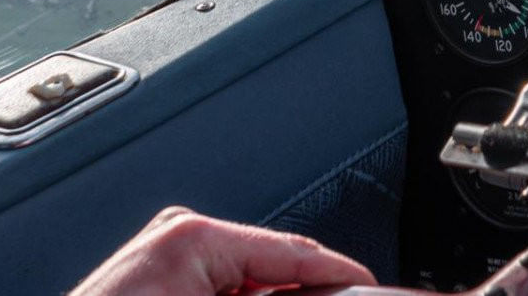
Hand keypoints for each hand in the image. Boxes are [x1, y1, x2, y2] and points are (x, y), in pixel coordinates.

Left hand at [72, 207, 376, 295]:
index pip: (295, 251)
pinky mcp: (154, 281)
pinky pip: (217, 288)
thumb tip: (312, 286)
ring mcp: (163, 258)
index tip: (373, 288)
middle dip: (305, 291)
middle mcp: (177, 236)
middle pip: (273, 267)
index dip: (344, 276)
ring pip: (247, 281)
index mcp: (194, 236)